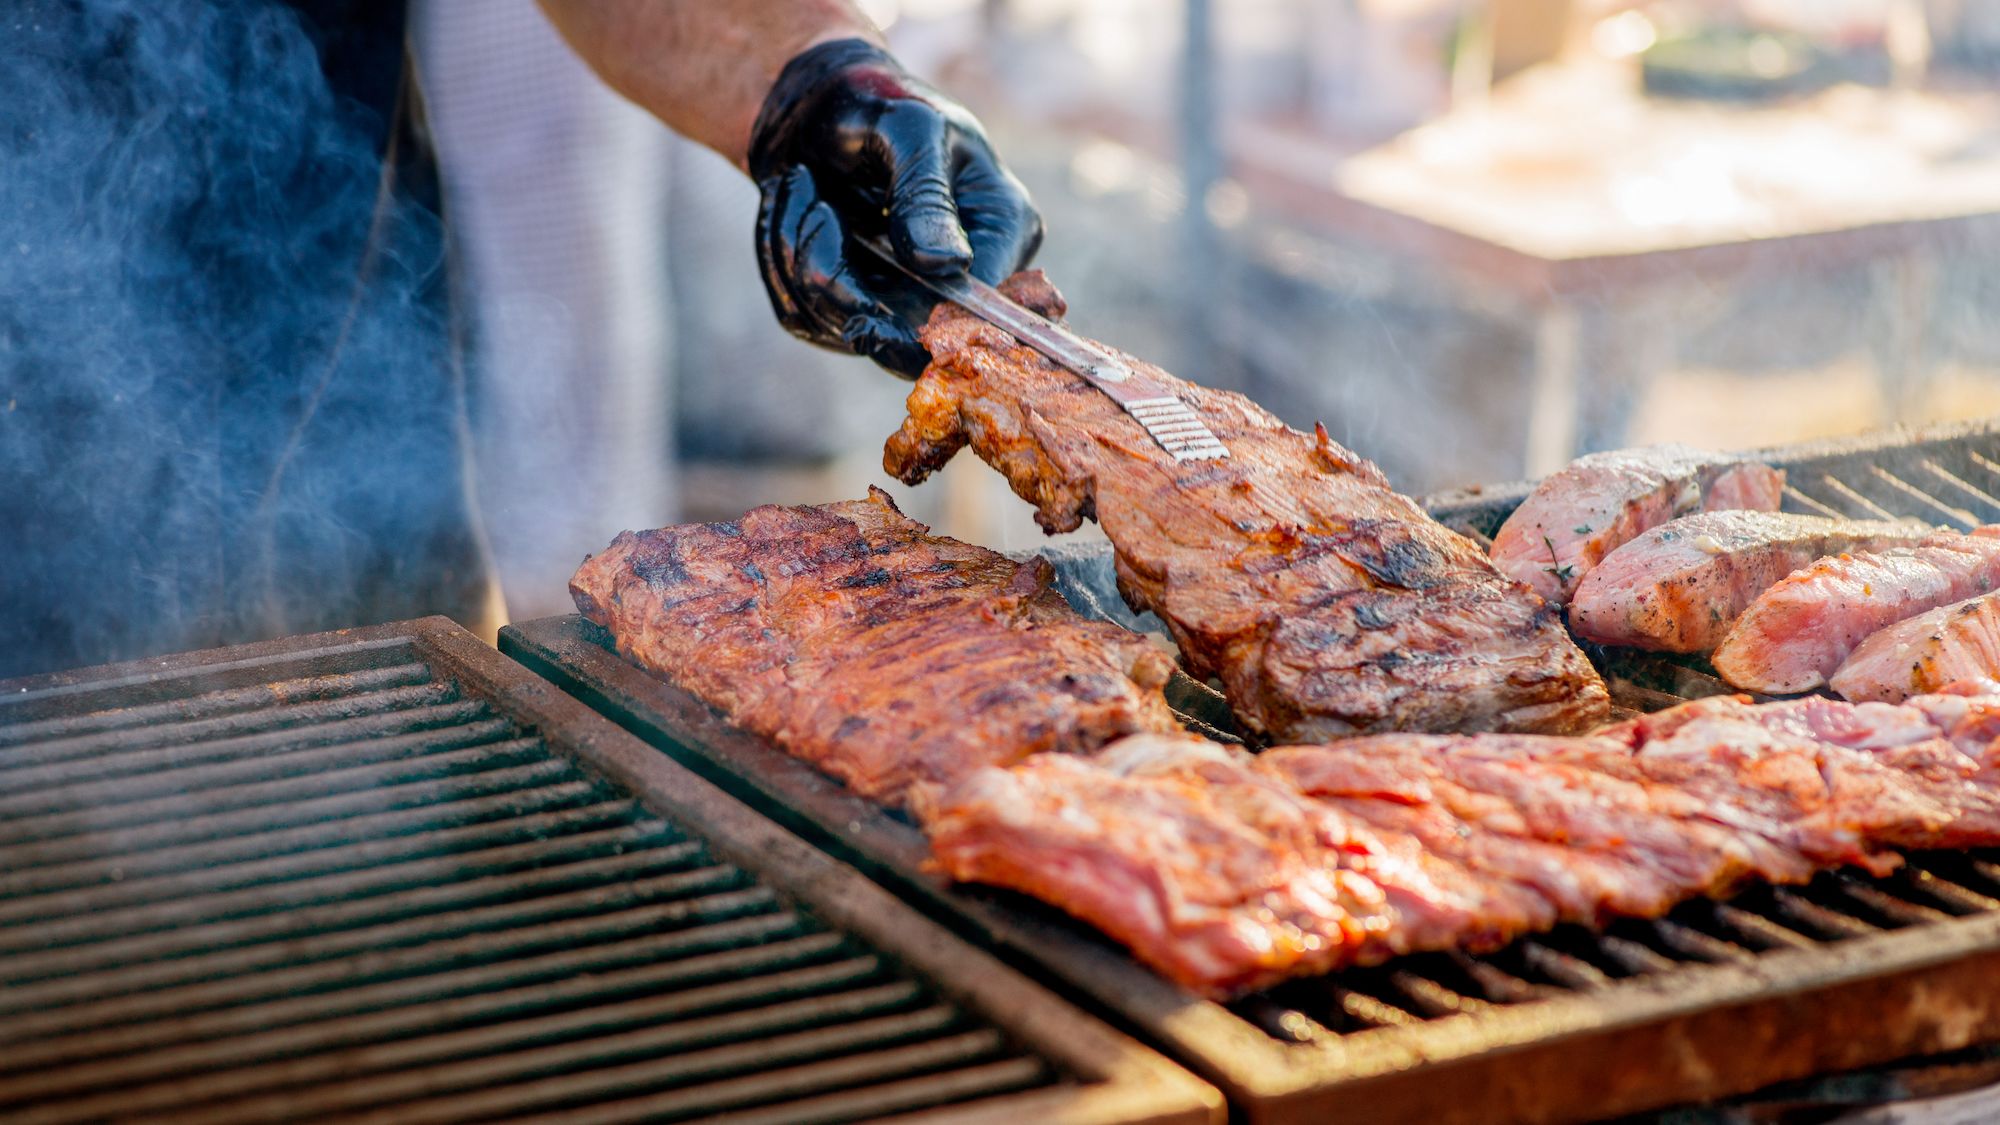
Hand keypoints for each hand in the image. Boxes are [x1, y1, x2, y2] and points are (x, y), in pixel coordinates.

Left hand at [750, 39, 1042, 376]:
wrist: (818, 102)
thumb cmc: (879, 100)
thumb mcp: (910, 128)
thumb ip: (925, 195)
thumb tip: (947, 266)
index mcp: (1001, 232)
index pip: (982, 310)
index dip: (927, 319)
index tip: (868, 293)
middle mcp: (962, 279)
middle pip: (906, 341)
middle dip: (839, 279)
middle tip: (811, 211)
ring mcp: (906, 300)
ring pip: (840, 326)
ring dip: (798, 254)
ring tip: (799, 181)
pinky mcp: (853, 306)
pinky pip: (804, 316)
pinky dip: (782, 259)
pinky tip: (791, 204)